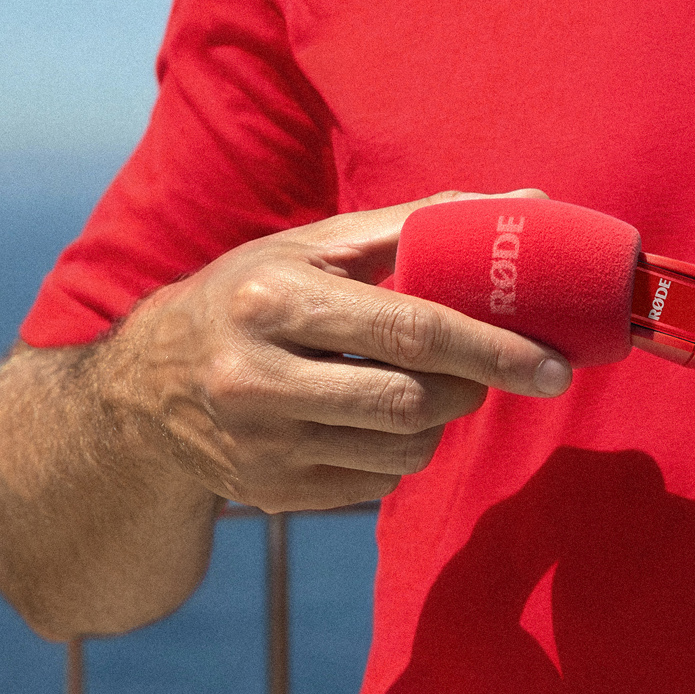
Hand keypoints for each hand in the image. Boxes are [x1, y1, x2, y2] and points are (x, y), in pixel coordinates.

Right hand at [102, 190, 571, 511]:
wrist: (140, 391)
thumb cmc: (249, 297)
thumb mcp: (313, 246)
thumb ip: (419, 225)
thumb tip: (530, 199)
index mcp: (272, 299)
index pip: (409, 329)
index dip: (492, 348)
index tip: (554, 364)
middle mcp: (256, 378)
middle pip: (413, 401)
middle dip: (471, 386)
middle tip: (482, 367)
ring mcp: (261, 445)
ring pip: (406, 448)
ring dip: (440, 418)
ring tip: (419, 385)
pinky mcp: (272, 494)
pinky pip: (381, 483)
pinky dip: (403, 451)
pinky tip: (375, 419)